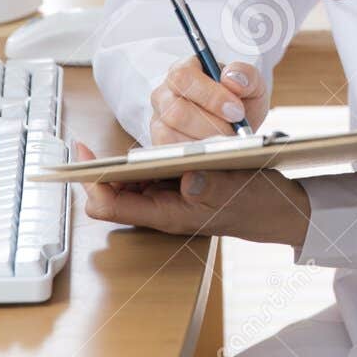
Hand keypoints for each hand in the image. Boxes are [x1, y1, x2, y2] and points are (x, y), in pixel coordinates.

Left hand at [73, 141, 311, 249]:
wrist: (274, 210)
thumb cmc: (255, 204)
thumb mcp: (236, 191)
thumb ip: (211, 187)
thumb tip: (188, 179)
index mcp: (168, 214)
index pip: (111, 207)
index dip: (91, 183)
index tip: (81, 155)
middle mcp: (161, 208)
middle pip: (112, 193)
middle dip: (98, 171)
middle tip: (86, 145)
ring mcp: (167, 198)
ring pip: (127, 183)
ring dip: (120, 164)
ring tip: (112, 144)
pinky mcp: (176, 187)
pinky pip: (147, 174)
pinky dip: (143, 159)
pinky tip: (150, 142)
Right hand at [149, 58, 268, 144]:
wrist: (238, 128)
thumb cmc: (240, 102)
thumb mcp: (251, 85)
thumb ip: (246, 75)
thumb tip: (231, 78)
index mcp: (185, 69)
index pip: (184, 77)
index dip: (211, 96)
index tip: (237, 111)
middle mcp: (165, 93)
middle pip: (176, 111)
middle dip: (211, 125)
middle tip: (234, 131)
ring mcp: (159, 118)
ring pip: (171, 134)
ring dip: (204, 141)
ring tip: (225, 141)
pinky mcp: (159, 142)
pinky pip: (169, 152)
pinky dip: (193, 154)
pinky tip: (211, 150)